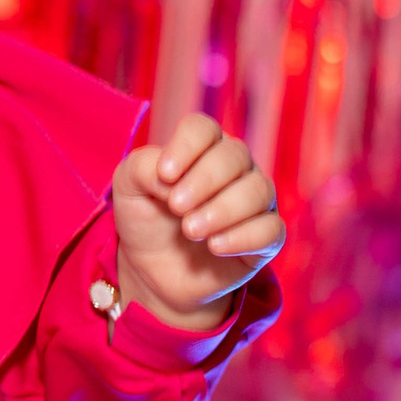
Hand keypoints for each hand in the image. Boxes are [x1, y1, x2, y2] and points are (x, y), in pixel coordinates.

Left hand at [111, 113, 283, 329]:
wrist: (153, 271)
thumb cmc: (145, 219)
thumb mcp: (128, 188)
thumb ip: (142, 168)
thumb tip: (171, 177)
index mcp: (201, 148)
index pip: (203, 129)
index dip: (186, 147)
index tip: (165, 174)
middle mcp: (235, 168)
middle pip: (234, 155)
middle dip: (203, 181)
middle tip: (176, 207)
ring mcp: (254, 201)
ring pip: (258, 190)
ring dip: (222, 210)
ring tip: (190, 230)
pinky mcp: (266, 237)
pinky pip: (271, 229)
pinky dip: (243, 237)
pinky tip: (215, 246)